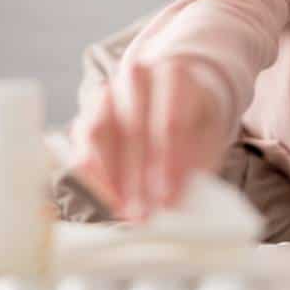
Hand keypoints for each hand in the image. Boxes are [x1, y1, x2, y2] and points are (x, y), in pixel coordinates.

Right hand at [69, 58, 231, 220]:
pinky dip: (93, 174)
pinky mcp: (88, 109)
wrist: (174, 92)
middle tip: (143, 215)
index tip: (167, 200)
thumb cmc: (193, 118)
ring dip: (110, 177)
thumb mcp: (209, 135)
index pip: (170, 121)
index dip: (167, 165)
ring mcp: (109, 90)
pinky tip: (109, 197)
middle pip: (132, 128)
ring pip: (99, 132)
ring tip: (124, 210)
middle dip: (136, 179)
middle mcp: (137, 77)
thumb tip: (175, 200)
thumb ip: (196, 163)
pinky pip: (81, 142)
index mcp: (175, 75)